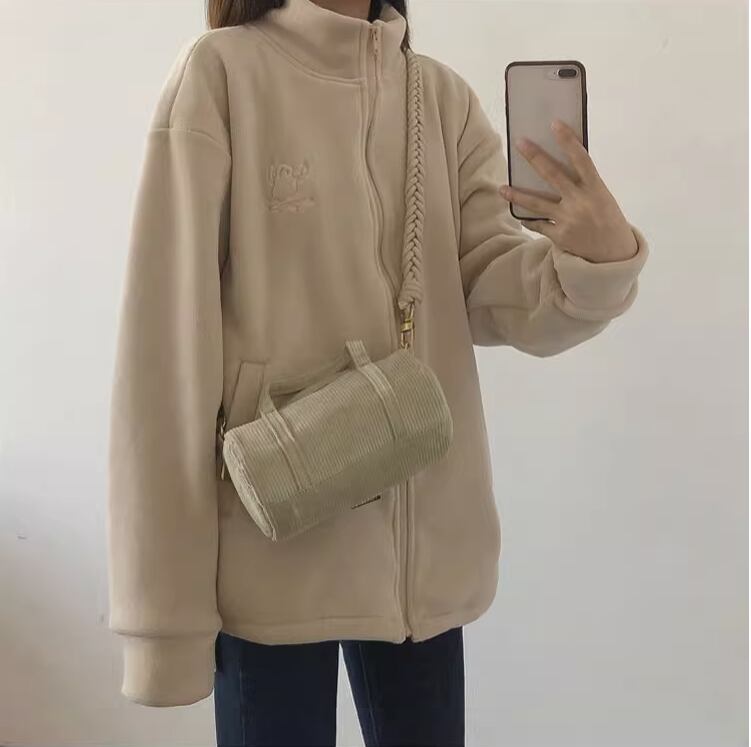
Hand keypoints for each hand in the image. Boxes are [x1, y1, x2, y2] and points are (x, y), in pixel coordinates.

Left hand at [499, 120, 637, 262]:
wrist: (613, 256)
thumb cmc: (608, 221)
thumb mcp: (602, 198)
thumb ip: (584, 185)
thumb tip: (560, 167)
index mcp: (596, 189)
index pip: (581, 159)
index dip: (568, 141)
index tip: (554, 124)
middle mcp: (581, 202)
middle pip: (553, 175)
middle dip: (534, 157)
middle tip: (519, 143)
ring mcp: (568, 220)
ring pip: (536, 203)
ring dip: (517, 195)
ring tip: (502, 188)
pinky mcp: (559, 236)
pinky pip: (538, 224)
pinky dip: (529, 219)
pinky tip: (519, 215)